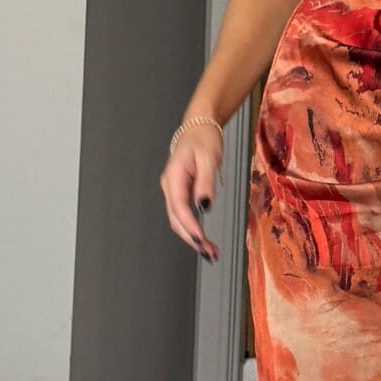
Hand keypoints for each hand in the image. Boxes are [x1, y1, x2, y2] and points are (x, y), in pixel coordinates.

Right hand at [159, 125, 222, 262]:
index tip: (201, 240)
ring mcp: (173, 190)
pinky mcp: (180, 193)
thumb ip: (206, 182)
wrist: (199, 127)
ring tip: (210, 251)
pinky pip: (183, 215)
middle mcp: (170, 186)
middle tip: (210, 253)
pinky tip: (203, 238)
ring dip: (192, 238)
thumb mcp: (209, 158)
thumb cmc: (203, 139)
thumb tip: (204, 206)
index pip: (179, 208)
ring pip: (178, 220)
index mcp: (174, 177)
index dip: (190, 227)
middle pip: (176, 219)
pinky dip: (192, 229)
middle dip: (192, 239)